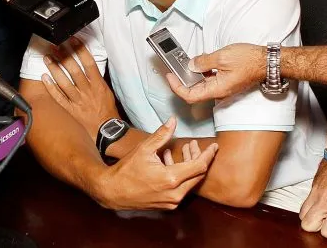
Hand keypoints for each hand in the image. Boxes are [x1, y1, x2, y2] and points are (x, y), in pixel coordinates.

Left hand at [40, 37, 118, 135]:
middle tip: (56, 45)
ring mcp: (78, 101)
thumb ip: (97, 79)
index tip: (73, 40)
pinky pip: (59, 97)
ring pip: (64, 82)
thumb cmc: (108, 112)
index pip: (89, 63)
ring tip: (47, 58)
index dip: (80, 50)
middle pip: (74, 70)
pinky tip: (44, 77)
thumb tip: (90, 65)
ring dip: (55, 68)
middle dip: (65, 56)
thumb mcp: (107, 92)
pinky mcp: (71, 110)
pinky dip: (51, 87)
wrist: (107, 131)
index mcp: (98, 85)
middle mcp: (87, 91)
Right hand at [92, 118, 217, 210]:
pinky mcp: (167, 205)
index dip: (209, 155)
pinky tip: (169, 161)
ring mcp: (171, 202)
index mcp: (171, 178)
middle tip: (193, 145)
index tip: (214, 146)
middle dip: (199, 158)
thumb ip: (162, 134)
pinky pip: (181, 189)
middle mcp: (175, 193)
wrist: (112, 191)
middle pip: (198, 175)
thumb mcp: (144, 149)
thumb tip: (173, 120)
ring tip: (181, 150)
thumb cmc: (126, 170)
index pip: (200, 166)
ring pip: (190, 182)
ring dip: (189, 166)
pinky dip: (180, 175)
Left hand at [164, 43, 265, 103]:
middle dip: (182, 81)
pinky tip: (201, 62)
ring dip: (192, 76)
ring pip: (202, 86)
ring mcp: (224, 87)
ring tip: (185, 63)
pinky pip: (210, 80)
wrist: (267, 62)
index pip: (190, 96)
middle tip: (174, 69)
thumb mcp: (222, 57)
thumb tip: (192, 65)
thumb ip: (204, 62)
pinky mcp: (227, 82)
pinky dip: (202, 73)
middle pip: (194, 92)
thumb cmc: (248, 60)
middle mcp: (219, 92)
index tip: (170, 76)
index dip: (177, 88)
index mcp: (217, 89)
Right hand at [299, 159, 326, 237]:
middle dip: (319, 227)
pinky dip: (312, 206)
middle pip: (308, 226)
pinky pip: (305, 202)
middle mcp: (323, 201)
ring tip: (326, 211)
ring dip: (313, 217)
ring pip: (302, 215)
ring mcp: (314, 193)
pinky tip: (325, 200)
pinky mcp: (311, 186)